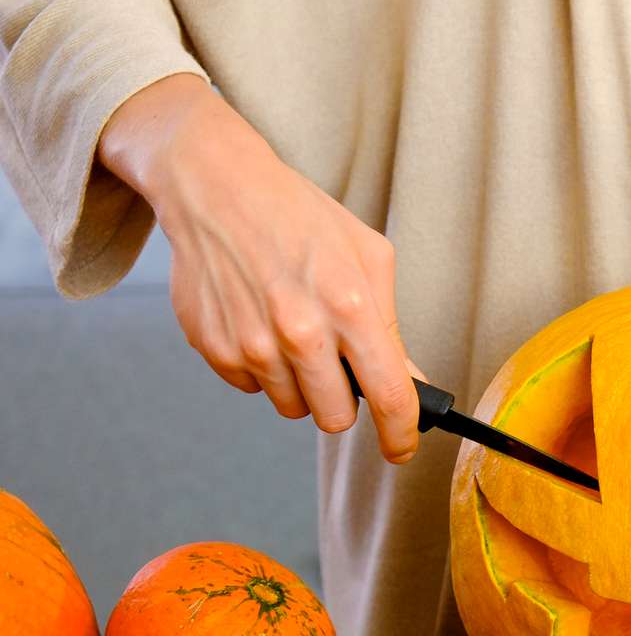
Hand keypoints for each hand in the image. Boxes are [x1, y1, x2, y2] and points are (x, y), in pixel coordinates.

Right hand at [98, 75, 420, 462]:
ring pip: (292, 407)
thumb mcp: (369, 258)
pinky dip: (263, 368)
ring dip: (301, 383)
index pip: (388, 396)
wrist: (218, 188)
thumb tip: (411, 384)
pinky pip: (252, 389)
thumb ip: (391, 327)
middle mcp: (299, 332)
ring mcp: (251, 344)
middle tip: (339, 365)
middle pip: (335, 418)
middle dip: (344, 401)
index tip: (401, 447)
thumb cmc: (301, 217)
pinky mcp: (215, 348)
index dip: (400, 434)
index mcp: (349, 306)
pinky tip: (261, 323)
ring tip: (295, 331)